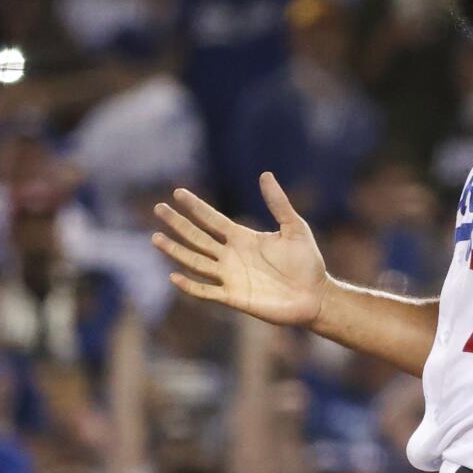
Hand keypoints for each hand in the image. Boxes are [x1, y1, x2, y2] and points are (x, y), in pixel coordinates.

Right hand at [153, 174, 328, 326]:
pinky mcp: (234, 298)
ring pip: (195, 261)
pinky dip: (190, 285)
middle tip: (158, 208)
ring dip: (176, 251)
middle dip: (178, 224)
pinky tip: (173, 275)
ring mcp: (230, 277)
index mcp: (242, 237)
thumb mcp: (295, 227)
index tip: (178, 192)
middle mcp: (231, 256)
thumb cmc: (307, 262)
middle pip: (197, 237)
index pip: (212, 219)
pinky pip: (206, 291)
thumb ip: (278, 203)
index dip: (196, 206)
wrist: (316, 296)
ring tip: (156, 238)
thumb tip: (265, 174)